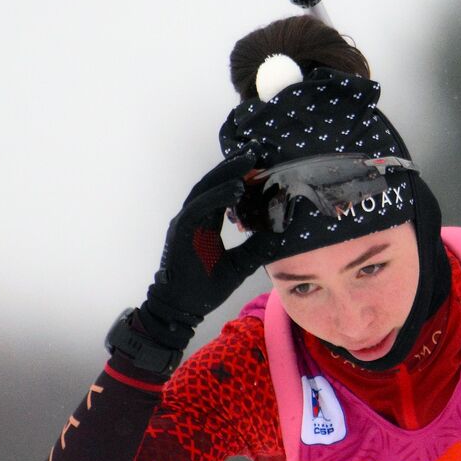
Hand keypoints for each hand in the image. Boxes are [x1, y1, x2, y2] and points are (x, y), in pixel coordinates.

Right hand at [137, 153, 281, 350]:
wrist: (181, 308)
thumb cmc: (205, 288)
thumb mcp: (239, 264)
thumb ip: (255, 248)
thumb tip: (279, 236)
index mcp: (205, 223)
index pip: (223, 194)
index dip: (240, 179)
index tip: (259, 167)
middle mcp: (193, 218)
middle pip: (214, 184)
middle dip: (234, 167)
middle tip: (256, 153)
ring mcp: (185, 222)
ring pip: (206, 190)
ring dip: (227, 174)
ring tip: (249, 162)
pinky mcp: (181, 230)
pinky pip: (200, 207)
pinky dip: (218, 196)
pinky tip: (236, 189)